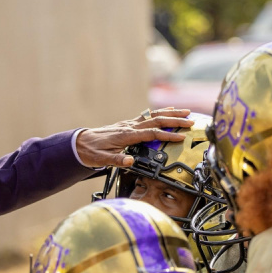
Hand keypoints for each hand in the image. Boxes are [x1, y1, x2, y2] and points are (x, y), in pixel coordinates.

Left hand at [75, 108, 190, 167]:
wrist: (81, 143)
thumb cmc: (91, 152)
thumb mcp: (102, 160)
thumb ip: (117, 160)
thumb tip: (131, 161)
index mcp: (126, 135)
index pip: (151, 133)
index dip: (167, 134)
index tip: (181, 137)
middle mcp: (129, 126)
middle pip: (157, 120)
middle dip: (175, 120)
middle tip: (191, 121)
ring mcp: (129, 124)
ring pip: (154, 115)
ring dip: (171, 113)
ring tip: (186, 111)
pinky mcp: (129, 124)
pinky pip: (148, 116)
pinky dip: (160, 113)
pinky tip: (168, 111)